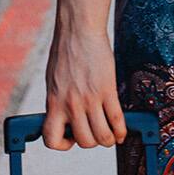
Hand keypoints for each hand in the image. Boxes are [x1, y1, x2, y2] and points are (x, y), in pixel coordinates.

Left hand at [42, 26, 126, 149]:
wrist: (79, 29)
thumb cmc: (66, 51)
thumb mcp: (53, 80)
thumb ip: (58, 100)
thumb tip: (65, 117)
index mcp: (54, 102)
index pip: (51, 139)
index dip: (62, 145)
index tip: (71, 138)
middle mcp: (70, 104)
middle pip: (84, 141)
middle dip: (92, 142)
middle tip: (96, 133)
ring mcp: (89, 98)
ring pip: (102, 136)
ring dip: (109, 139)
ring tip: (111, 134)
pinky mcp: (107, 89)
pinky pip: (116, 120)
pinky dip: (122, 130)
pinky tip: (122, 130)